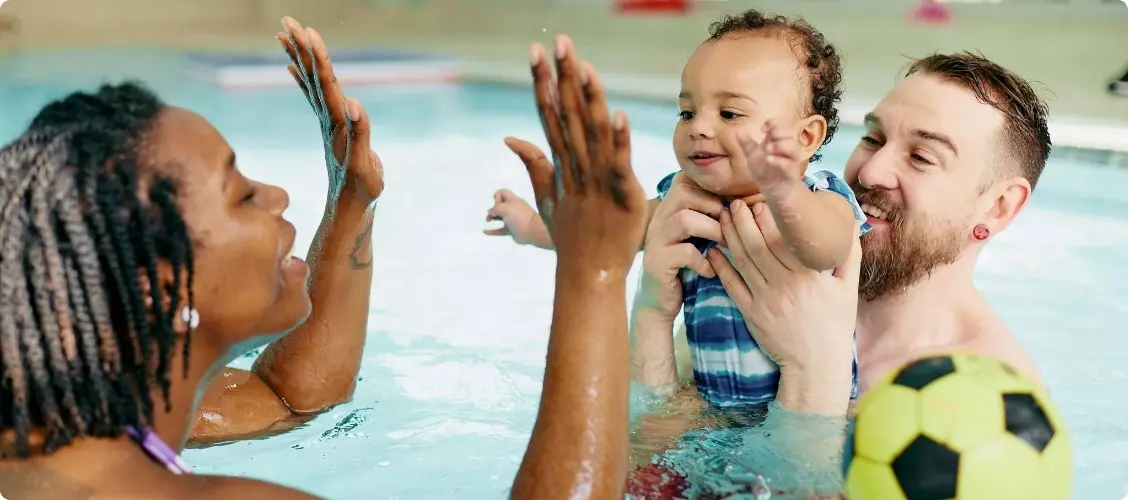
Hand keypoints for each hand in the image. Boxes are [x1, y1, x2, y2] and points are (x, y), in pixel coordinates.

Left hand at [279, 17, 383, 206]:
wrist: (349, 207)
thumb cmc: (361, 189)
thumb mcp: (364, 164)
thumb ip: (360, 133)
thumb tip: (352, 102)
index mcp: (337, 122)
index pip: (325, 82)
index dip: (317, 56)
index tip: (306, 32)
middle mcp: (328, 118)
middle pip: (313, 76)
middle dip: (301, 47)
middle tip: (288, 21)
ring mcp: (327, 122)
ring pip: (310, 82)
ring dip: (299, 57)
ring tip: (285, 34)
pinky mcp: (331, 128)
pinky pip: (313, 96)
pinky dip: (304, 78)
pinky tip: (292, 67)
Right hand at [482, 189, 549, 245]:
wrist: (532, 231)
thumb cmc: (519, 216)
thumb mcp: (505, 208)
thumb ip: (495, 208)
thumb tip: (490, 211)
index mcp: (513, 200)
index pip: (503, 193)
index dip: (497, 195)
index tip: (496, 203)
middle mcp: (513, 208)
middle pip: (501, 204)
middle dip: (493, 207)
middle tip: (492, 213)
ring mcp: (512, 219)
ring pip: (500, 217)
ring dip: (492, 217)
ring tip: (487, 220)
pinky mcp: (511, 230)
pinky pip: (499, 230)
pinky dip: (492, 231)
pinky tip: (485, 231)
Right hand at [515, 36, 645, 272]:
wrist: (587, 276)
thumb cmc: (572, 239)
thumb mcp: (547, 200)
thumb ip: (534, 165)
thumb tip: (510, 138)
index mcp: (560, 165)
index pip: (549, 115)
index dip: (543, 83)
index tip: (536, 52)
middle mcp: (576, 168)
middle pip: (568, 115)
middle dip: (563, 77)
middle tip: (559, 42)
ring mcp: (597, 182)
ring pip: (593, 133)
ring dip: (590, 99)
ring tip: (585, 66)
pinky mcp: (622, 196)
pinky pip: (619, 164)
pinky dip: (620, 142)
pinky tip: (619, 115)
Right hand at [634, 174, 724, 318]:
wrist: (658, 300)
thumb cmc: (686, 264)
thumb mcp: (697, 235)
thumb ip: (710, 215)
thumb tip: (747, 199)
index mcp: (669, 207)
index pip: (686, 178)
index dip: (712, 187)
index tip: (730, 205)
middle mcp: (659, 218)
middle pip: (684, 192)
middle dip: (715, 207)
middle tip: (731, 228)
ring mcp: (655, 240)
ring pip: (685, 219)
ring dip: (713, 231)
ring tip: (726, 246)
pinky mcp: (657, 262)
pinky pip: (684, 252)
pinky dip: (703, 261)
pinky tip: (710, 270)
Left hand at [705, 200, 858, 411]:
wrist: (816, 365)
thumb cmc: (834, 325)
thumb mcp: (848, 289)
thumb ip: (848, 254)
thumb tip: (848, 223)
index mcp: (809, 275)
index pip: (783, 238)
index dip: (768, 217)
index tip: (759, 200)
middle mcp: (785, 285)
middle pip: (758, 244)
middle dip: (743, 220)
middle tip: (734, 202)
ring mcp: (765, 299)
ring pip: (743, 260)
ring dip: (729, 236)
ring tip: (721, 217)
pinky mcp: (751, 313)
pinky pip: (731, 285)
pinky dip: (720, 266)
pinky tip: (713, 250)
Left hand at [721, 119, 803, 198]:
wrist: (773, 191)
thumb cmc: (765, 171)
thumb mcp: (753, 156)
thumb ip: (747, 144)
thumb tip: (738, 131)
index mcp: (779, 141)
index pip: (783, 124)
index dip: (774, 122)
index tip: (763, 128)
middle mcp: (788, 148)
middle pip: (791, 132)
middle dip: (780, 131)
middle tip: (768, 136)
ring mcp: (791, 160)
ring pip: (793, 147)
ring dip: (781, 145)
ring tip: (768, 149)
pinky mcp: (791, 173)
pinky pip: (789, 164)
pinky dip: (780, 160)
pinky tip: (769, 159)